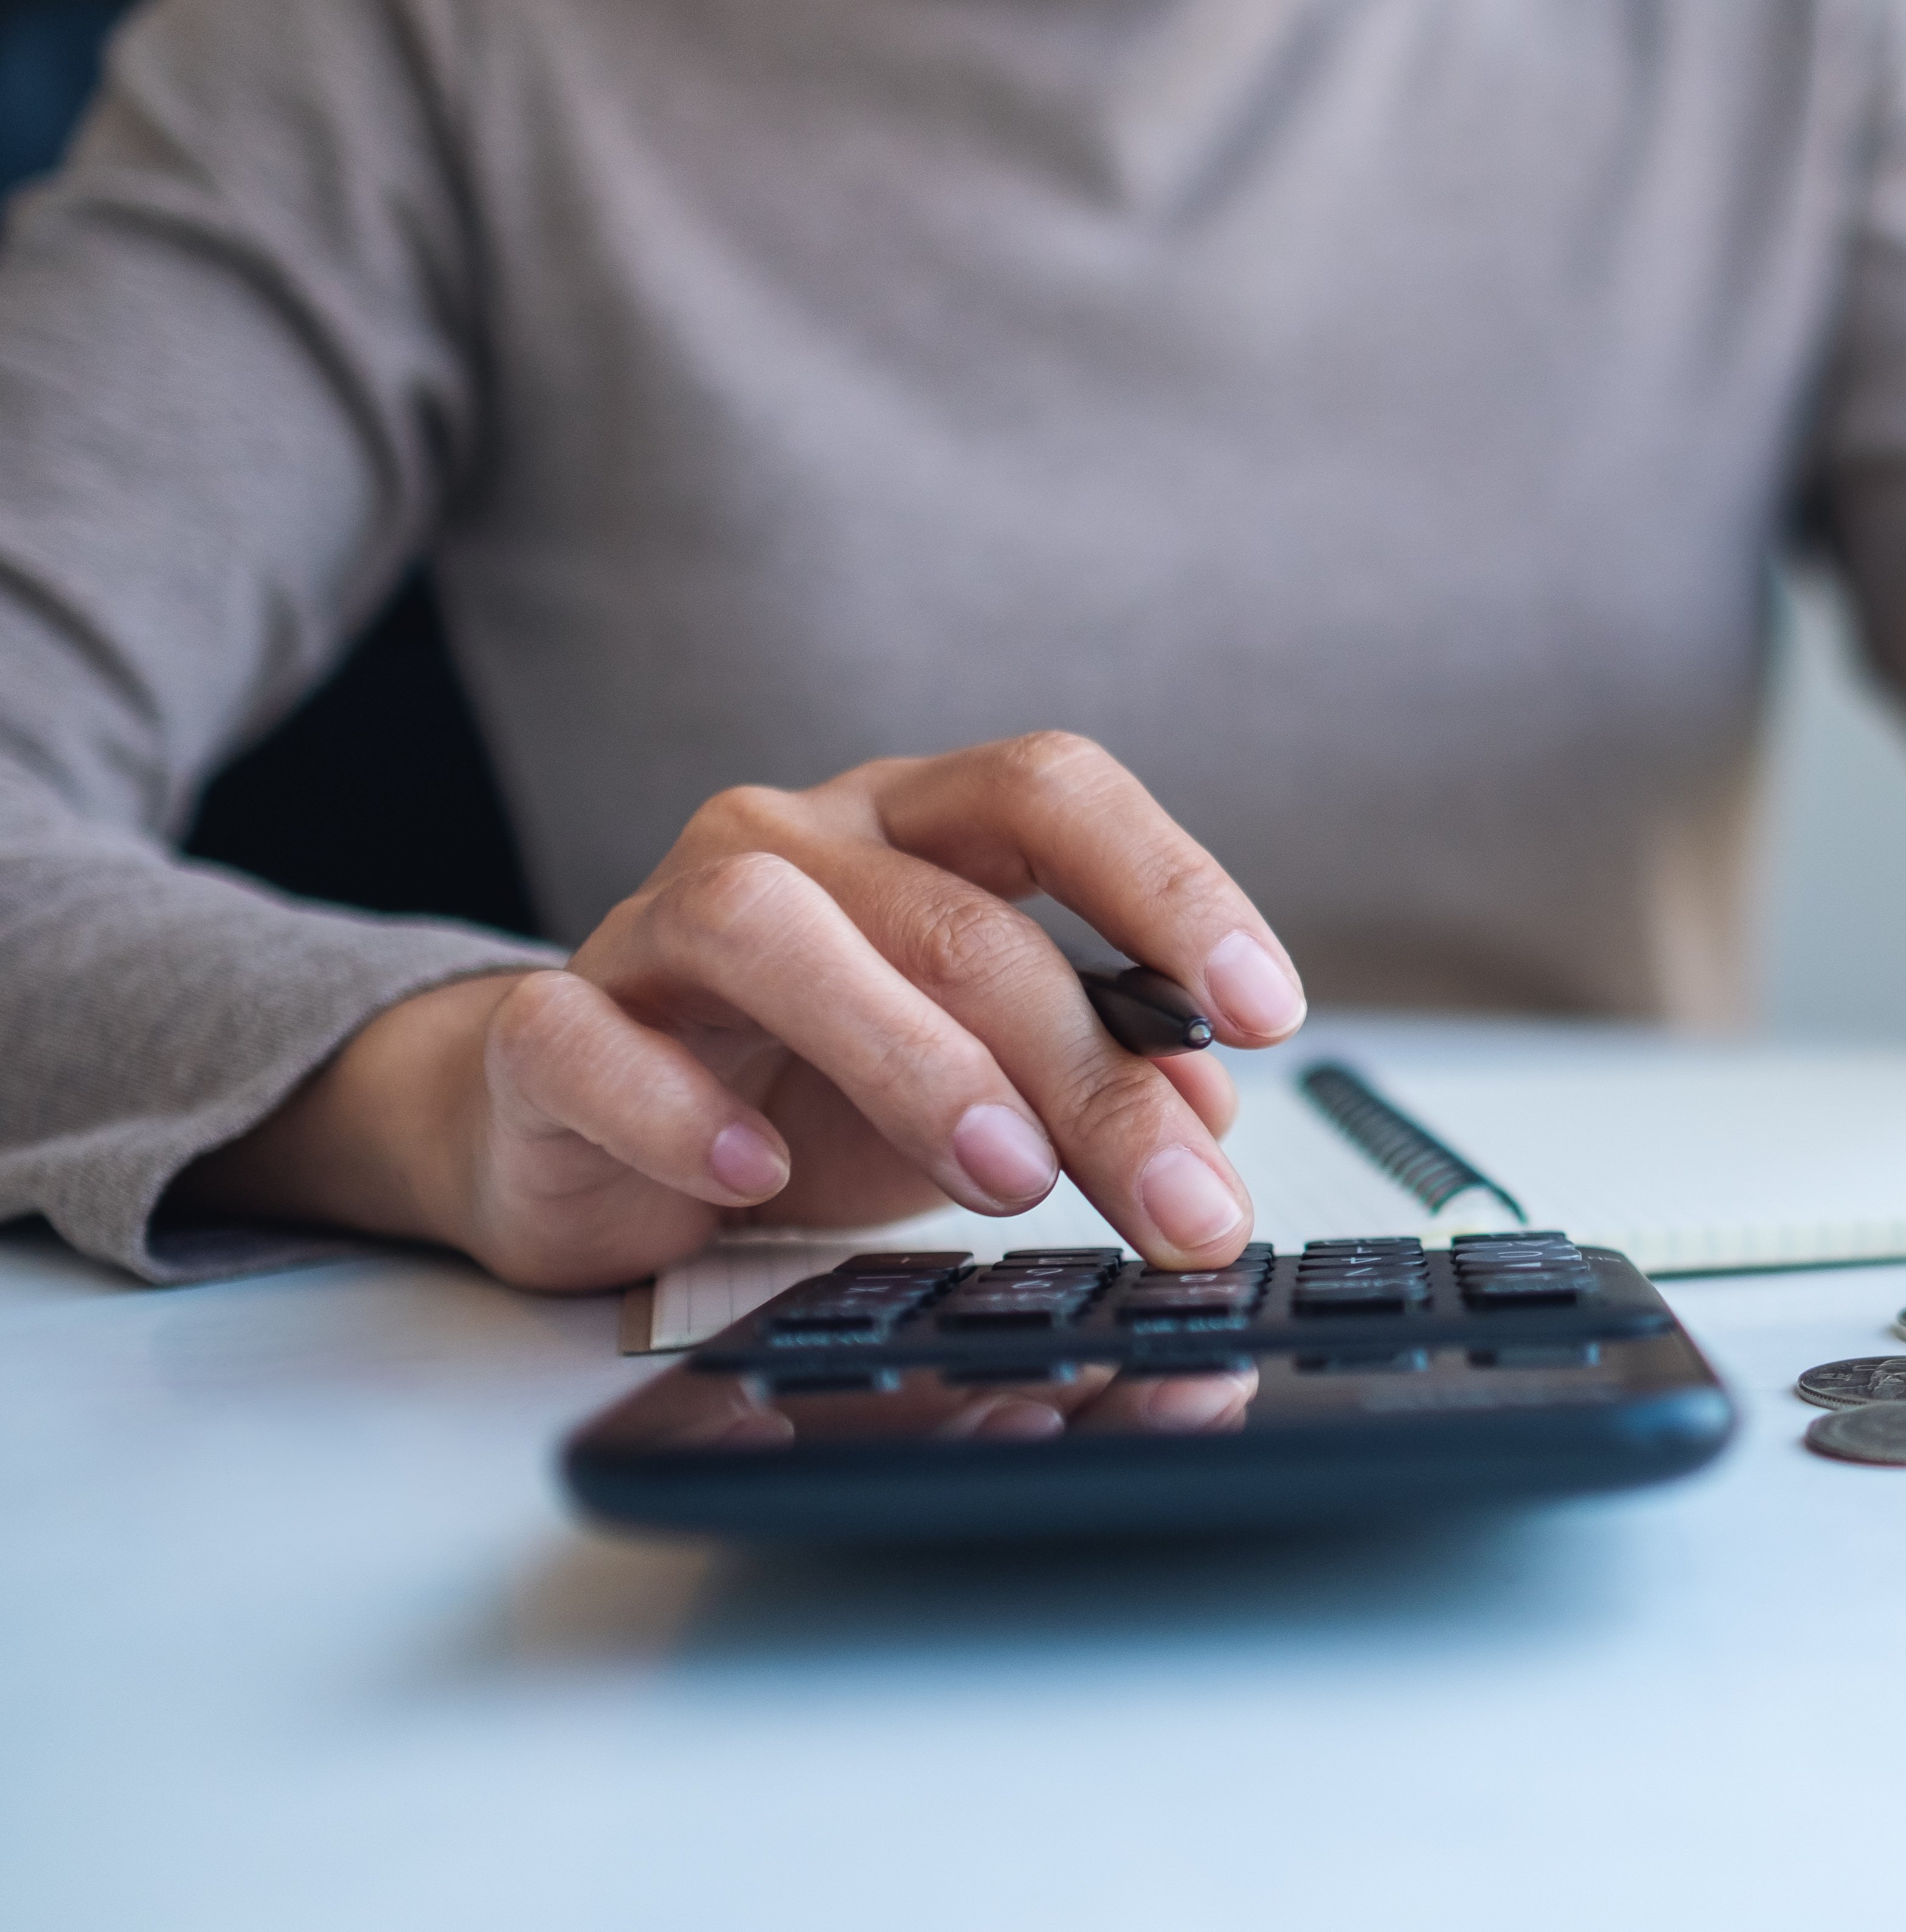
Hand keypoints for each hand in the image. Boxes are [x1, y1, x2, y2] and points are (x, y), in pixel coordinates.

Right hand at [177, 733, 1300, 1290]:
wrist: (580, 1127)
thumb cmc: (807, 1085)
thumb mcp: (989, 1092)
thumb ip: (1104, 1087)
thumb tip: (1214, 1124)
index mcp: (918, 830)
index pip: (1056, 793)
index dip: (1172, 887)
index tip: (1267, 1010)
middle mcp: (795, 843)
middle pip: (957, 915)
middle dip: (1089, 1069)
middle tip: (1176, 1201)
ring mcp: (657, 923)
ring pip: (770, 927)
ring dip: (909, 1054)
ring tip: (1007, 1177)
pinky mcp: (548, 1029)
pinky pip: (588, 1035)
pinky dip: (680, 1110)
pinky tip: (757, 1177)